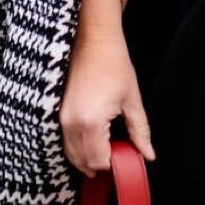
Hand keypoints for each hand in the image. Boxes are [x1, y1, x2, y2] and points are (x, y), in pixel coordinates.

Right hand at [58, 0, 155, 174]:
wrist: (92, 40)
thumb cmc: (114, 65)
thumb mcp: (132, 100)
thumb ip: (140, 132)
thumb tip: (148, 155)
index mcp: (91, 123)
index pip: (100, 161)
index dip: (115, 164)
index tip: (127, 158)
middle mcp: (71, 124)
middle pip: (83, 162)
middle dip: (101, 164)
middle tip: (119, 154)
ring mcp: (61, 119)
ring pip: (71, 154)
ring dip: (88, 158)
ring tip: (108, 147)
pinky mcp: (57, 112)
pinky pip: (65, 141)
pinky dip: (78, 147)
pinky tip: (94, 140)